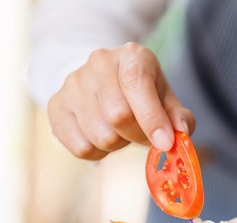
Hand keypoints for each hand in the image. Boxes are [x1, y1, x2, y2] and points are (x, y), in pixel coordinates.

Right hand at [47, 42, 194, 159]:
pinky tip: (100, 137)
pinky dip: (97, 152)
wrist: (101, 84)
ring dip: (116, 145)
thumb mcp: (165, 99)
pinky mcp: (56, 105)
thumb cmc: (141, 95)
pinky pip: (80, 147)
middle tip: (140, 134)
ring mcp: (73, 83)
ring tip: (118, 131)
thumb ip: (178, 117)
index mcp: (131, 55)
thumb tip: (181, 131)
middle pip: (118, 115)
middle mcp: (99, 62)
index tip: (164, 143)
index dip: (151, 118)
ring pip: (100, 136)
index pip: (136, 83)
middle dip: (135, 136)